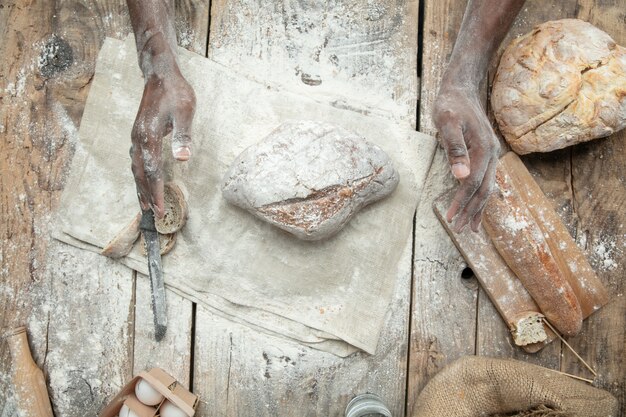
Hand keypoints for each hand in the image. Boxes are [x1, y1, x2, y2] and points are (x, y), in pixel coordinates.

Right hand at [130, 66, 195, 217]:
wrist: (159, 75)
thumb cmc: (175, 93)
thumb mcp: (184, 112)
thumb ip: (183, 136)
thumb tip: (183, 158)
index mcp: (148, 136)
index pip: (152, 171)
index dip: (156, 192)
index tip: (160, 209)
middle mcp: (138, 139)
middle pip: (140, 174)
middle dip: (146, 195)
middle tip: (153, 214)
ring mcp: (136, 137)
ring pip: (135, 168)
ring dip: (140, 187)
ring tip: (145, 204)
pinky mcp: (138, 135)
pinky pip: (136, 161)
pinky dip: (139, 175)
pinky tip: (143, 181)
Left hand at [433, 85, 499, 231]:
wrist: (461, 89)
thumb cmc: (450, 105)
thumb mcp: (446, 122)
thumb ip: (454, 148)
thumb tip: (460, 176)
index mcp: (483, 149)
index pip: (473, 183)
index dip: (461, 202)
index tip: (450, 218)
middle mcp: (492, 154)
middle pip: (484, 190)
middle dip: (471, 211)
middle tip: (458, 230)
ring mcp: (491, 155)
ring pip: (487, 188)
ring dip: (477, 208)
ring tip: (469, 228)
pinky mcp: (485, 154)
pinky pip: (485, 181)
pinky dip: (480, 197)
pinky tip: (474, 207)